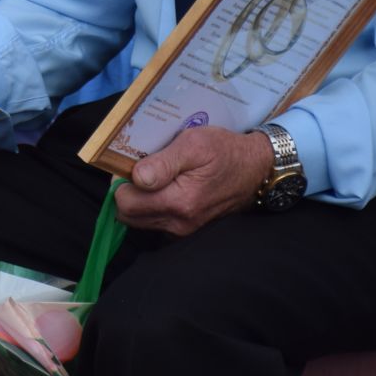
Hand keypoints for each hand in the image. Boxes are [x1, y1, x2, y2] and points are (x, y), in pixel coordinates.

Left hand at [114, 126, 274, 236]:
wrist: (256, 168)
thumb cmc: (225, 152)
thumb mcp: (194, 145)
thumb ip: (163, 163)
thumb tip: (136, 177)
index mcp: (179, 202)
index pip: (125, 203)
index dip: (120, 182)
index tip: (129, 164)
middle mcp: (179, 223)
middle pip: (128, 215)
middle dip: (126, 193)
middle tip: (139, 170)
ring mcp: (184, 230)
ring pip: (140, 220)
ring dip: (138, 200)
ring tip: (153, 177)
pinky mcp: (188, 229)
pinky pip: (156, 222)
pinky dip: (152, 207)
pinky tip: (164, 187)